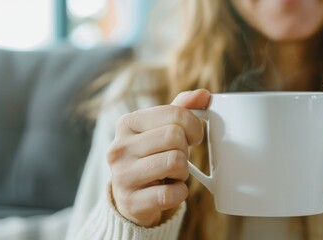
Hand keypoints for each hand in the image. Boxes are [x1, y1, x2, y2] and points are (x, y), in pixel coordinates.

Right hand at [107, 89, 209, 226]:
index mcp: (127, 123)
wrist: (131, 198)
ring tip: (171, 174)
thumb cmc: (151, 157)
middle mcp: (119, 148)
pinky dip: (180, 193)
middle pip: (175, 137)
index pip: (174, 114)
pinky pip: (172, 193)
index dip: (193, 126)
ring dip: (183, 171)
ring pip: (175, 162)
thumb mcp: (161, 129)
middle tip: (177, 158)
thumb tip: (203, 94)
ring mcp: (122, 176)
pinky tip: (169, 190)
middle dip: (186, 150)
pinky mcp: (131, 202)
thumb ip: (181, 109)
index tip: (192, 137)